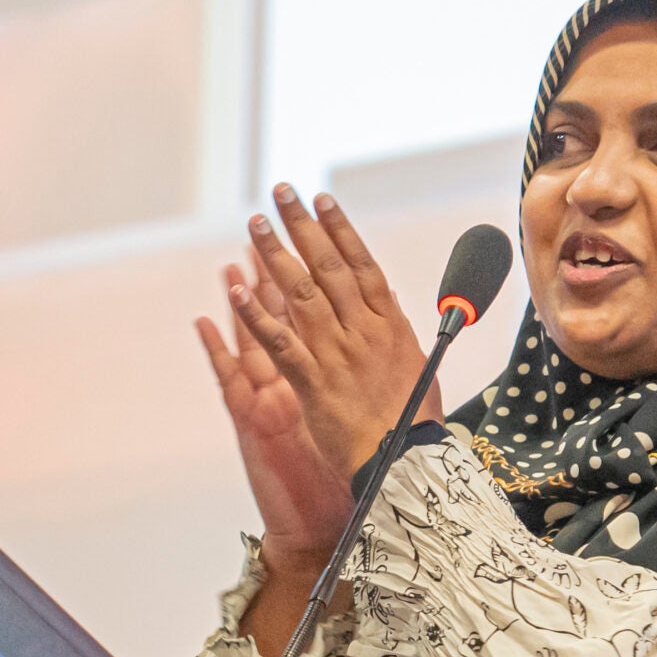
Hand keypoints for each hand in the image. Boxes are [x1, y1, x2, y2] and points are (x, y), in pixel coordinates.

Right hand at [195, 249, 351, 562]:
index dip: (316, 269)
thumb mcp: (366, 412)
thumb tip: (396, 328)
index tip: (316, 228)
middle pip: (281, 313)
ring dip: (244, 297)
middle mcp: (291, 379)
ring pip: (253, 338)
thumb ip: (372, 370)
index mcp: (320, 371)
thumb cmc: (349, 469)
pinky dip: (219, 350)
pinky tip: (207, 322)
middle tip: (268, 223)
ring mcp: (268, 398)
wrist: (329, 524)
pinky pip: (232, 381)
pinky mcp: (252, 423)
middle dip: (277, 265)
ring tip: (234, 259)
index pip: (317, 310)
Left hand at [231, 185, 441, 479]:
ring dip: (276, 256)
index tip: (321, 199)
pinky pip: (281, 343)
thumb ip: (395, 326)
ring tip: (256, 224)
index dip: (339, 228)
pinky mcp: (313, 383)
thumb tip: (384, 293)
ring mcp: (337, 356)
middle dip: (302, 226)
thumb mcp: (418, 364)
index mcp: (389, 325)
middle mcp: (362, 332)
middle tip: (280, 192)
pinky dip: (258, 316)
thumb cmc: (412, 420)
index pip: (361, 263)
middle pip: (328, 267)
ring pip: (302, 294)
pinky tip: (238, 291)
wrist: (405, 464)